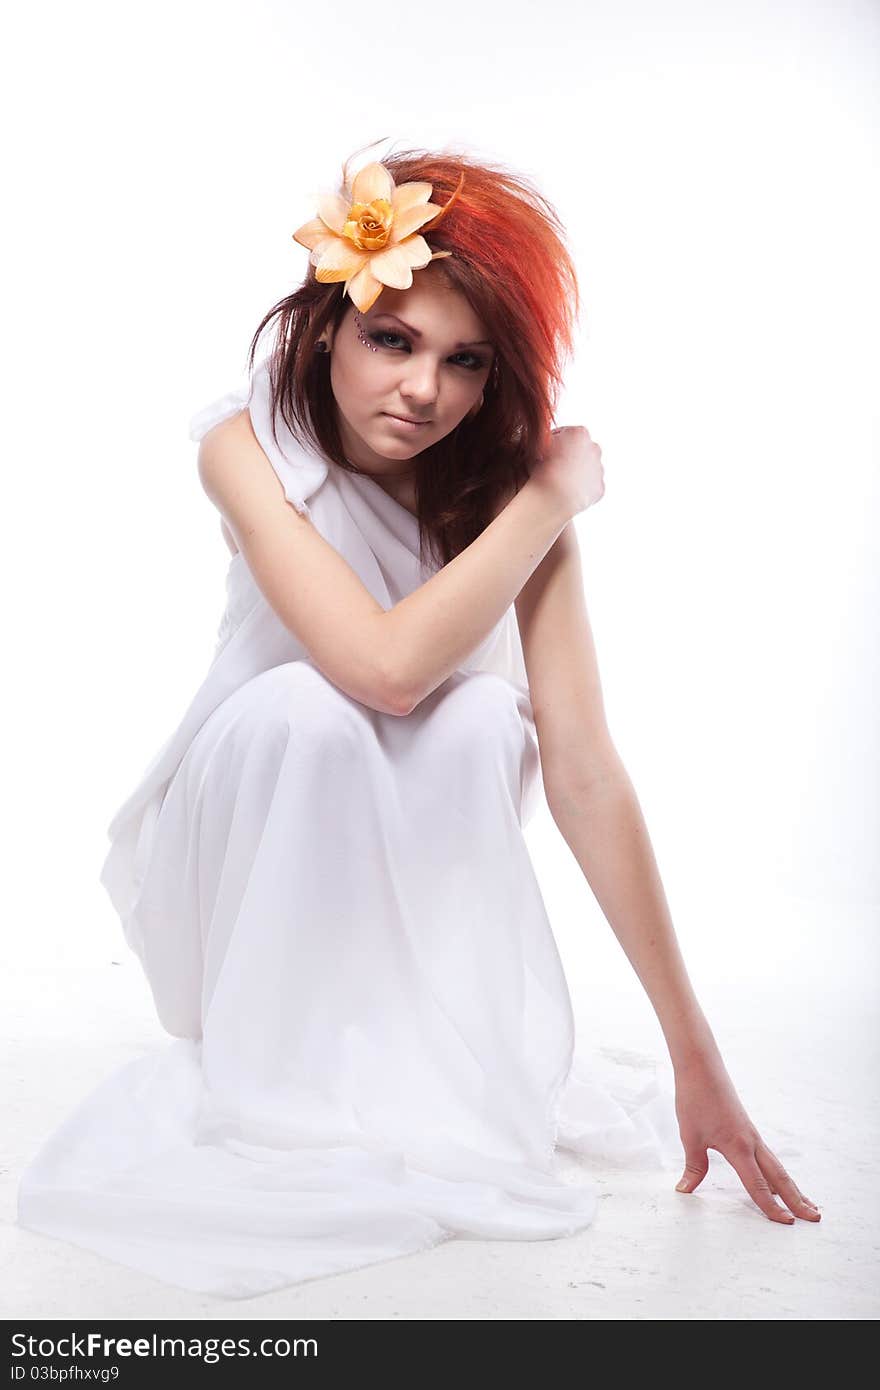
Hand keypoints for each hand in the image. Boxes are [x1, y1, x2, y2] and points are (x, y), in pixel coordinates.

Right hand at [529, 425, 603, 517]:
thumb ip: (544, 440)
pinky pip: (590, 486)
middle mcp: (594, 448)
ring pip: (587, 468)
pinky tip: (567, 492)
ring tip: (559, 482)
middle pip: (580, 449)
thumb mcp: (536, 447)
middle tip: (553, 467)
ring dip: (575, 472)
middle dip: (569, 455)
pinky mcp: (599, 487)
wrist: (554, 497)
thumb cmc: (542, 471)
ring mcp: (599, 468)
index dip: (554, 443)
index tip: (545, 452)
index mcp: (580, 433)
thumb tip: (542, 443)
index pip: (565, 433)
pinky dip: (580, 488)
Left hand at [673, 1053, 820, 1223]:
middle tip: (815, 1217)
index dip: (771, 1207)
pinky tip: (779, 1181)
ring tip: (807, 1203)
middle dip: (796, 1199)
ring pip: (777, 1167)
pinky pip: (768, 1157)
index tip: (786, 1223)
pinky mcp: (748, 1130)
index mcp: (739, 1147)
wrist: (701, 1067)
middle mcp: (751, 1143)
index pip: (757, 1185)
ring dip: (792, 1187)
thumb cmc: (695, 1099)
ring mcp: (752, 1135)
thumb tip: (685, 1190)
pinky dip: (778, 1173)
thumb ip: (694, 1166)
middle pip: (779, 1177)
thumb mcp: (690, 1136)